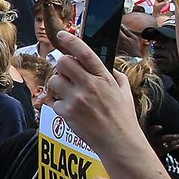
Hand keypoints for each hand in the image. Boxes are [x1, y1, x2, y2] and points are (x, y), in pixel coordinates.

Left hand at [47, 30, 151, 157]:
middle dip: (63, 66)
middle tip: (68, 74)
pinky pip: (53, 101)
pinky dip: (58, 104)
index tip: (62, 35)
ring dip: (58, 85)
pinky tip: (70, 110)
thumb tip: (105, 65)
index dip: (71, 40)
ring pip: (54, 80)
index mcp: (104, 77)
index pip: (84, 52)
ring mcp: (77, 99)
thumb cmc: (123, 118)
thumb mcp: (125, 91)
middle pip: (63, 62)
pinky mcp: (67, 113)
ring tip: (69, 94)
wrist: (119, 143)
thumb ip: (114, 74)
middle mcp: (90, 85)